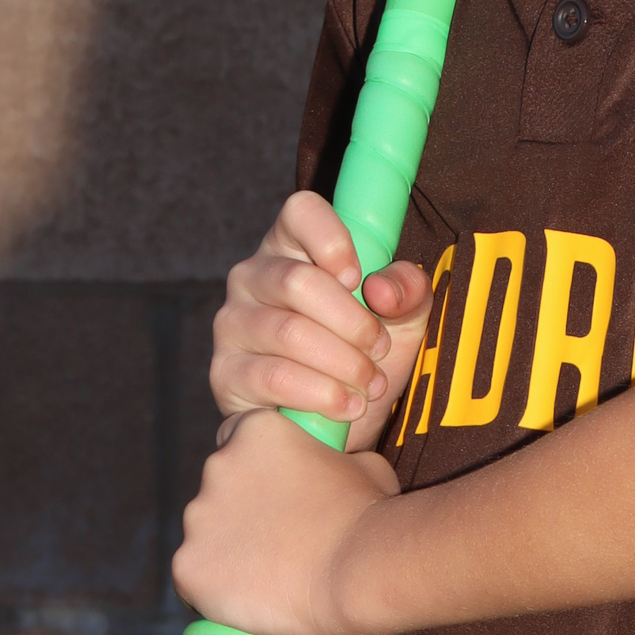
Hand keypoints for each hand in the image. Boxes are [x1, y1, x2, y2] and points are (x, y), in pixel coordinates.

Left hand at [172, 408, 400, 634]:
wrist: (360, 568)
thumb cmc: (370, 514)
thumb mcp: (365, 465)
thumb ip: (338, 460)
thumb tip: (340, 470)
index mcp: (255, 431)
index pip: (237, 440)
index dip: (255, 468)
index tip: (274, 494)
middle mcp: (216, 467)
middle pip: (217, 490)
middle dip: (240, 511)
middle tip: (278, 540)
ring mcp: (198, 519)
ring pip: (205, 537)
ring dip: (228, 551)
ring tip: (270, 577)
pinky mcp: (188, 567)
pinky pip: (194, 579)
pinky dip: (214, 590)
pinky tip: (246, 600)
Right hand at [212, 192, 434, 449]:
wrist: (334, 424)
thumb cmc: (363, 353)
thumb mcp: (403, 319)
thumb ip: (408, 291)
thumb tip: (383, 289)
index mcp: (293, 246)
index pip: (301, 211)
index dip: (332, 239)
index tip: (359, 278)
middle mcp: (252, 276)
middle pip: (297, 281)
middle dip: (352, 322)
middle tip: (379, 348)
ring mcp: (232, 324)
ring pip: (290, 332)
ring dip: (344, 363)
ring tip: (371, 384)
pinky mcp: (225, 373)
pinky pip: (274, 377)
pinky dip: (322, 394)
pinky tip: (348, 405)